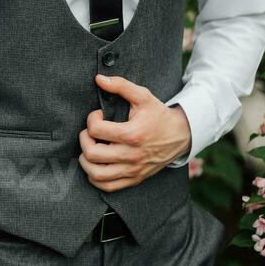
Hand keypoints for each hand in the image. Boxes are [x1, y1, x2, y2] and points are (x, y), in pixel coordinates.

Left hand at [77, 74, 191, 191]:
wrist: (180, 135)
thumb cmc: (159, 115)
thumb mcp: (143, 96)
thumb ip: (121, 85)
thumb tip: (99, 79)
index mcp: (132, 134)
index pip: (96, 130)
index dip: (91, 119)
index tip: (97, 115)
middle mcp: (131, 155)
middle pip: (92, 154)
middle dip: (84, 139)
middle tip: (90, 132)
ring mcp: (132, 170)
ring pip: (96, 174)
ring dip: (85, 160)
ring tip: (90, 148)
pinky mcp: (134, 179)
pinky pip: (107, 186)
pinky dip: (95, 177)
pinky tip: (96, 164)